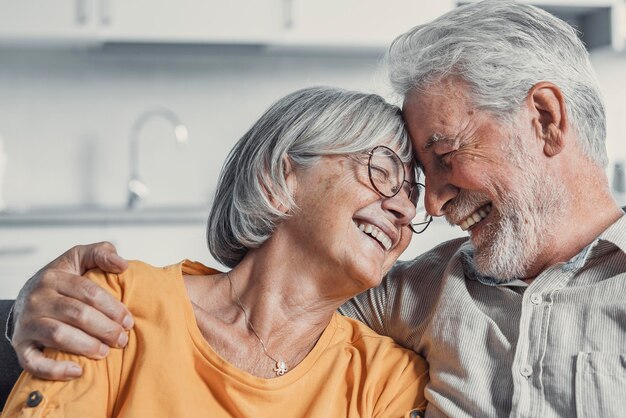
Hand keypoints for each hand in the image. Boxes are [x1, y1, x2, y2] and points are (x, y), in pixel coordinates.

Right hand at [11, 242, 132, 380]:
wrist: (25, 299)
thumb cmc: (62, 280)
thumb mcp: (78, 259)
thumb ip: (101, 253)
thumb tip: (122, 264)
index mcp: (54, 277)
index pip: (88, 292)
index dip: (112, 307)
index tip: (128, 320)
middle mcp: (38, 299)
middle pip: (77, 314)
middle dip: (105, 328)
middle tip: (122, 339)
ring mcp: (28, 323)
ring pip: (59, 336)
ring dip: (87, 346)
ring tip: (106, 352)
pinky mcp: (21, 345)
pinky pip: (34, 361)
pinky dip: (55, 369)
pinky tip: (77, 372)